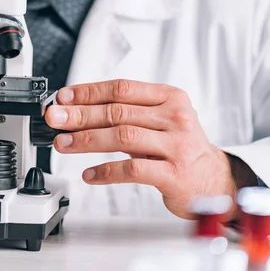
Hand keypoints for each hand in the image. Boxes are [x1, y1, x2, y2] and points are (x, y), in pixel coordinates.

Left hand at [45, 80, 238, 219]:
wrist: (215, 181)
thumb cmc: (181, 149)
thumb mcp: (161, 122)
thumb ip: (128, 114)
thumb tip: (79, 110)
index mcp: (170, 98)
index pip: (122, 89)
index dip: (89, 92)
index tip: (63, 97)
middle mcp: (175, 117)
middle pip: (118, 111)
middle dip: (80, 114)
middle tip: (54, 117)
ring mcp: (176, 145)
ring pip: (122, 136)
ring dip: (87, 140)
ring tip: (63, 143)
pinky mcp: (174, 173)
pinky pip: (133, 169)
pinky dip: (106, 171)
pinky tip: (89, 174)